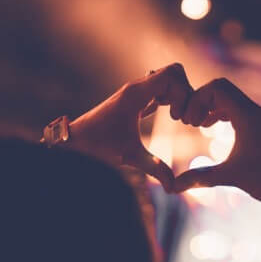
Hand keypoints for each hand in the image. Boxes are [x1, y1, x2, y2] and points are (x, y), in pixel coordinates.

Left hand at [70, 63, 193, 190]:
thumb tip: (173, 188)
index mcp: (136, 94)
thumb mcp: (129, 157)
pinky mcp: (135, 100)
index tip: (178, 118)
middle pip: (174, 73)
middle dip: (185, 92)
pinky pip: (160, 89)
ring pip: (168, 79)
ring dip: (179, 95)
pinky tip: (172, 118)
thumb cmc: (97, 146)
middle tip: (182, 118)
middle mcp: (137, 88)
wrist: (74, 141)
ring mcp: (136, 92)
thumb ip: (154, 169)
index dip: (184, 93)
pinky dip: (171, 99)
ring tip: (177, 118)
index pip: (172, 74)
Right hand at [172, 78, 260, 207]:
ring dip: (209, 106)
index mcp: (248, 116)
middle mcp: (254, 112)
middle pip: (220, 88)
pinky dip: (219, 113)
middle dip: (200, 100)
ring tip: (196, 125)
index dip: (196, 100)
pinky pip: (235, 108)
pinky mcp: (260, 128)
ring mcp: (258, 119)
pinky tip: (209, 128)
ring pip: (228, 98)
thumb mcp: (231, 177)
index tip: (187, 122)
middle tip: (188, 122)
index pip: (216, 87)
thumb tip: (171, 188)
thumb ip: (200, 178)